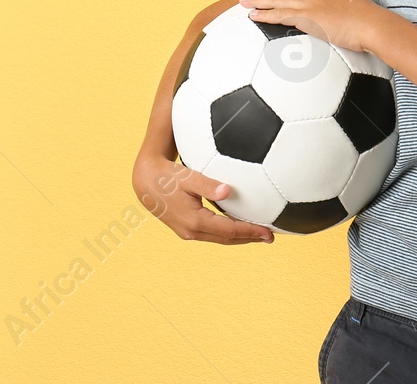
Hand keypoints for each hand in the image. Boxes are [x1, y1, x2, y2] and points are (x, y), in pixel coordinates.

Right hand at [131, 150, 275, 244]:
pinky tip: (238, 226)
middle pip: (227, 239)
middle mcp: (191, 231)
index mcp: (195, 221)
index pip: (229, 231)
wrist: (145, 182)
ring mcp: (188, 232)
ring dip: (240, 237)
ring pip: (219, 238)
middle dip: (249, 238)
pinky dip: (228, 233)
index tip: (268, 232)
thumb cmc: (167, 177)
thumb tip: (229, 191)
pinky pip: (212, 234)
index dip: (250, 232)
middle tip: (270, 237)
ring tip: (259, 235)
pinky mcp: (186, 229)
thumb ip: (208, 185)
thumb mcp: (188, 177)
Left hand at [238, 0, 381, 53]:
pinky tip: (253, 16)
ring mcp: (310, 3)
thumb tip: (342, 13)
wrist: (372, 25)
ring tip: (244, 1)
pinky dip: (264, 14)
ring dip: (258, 0)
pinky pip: (279, 14)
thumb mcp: (356, 6)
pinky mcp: (307, 16)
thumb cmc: (370, 20)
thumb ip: (344, 6)